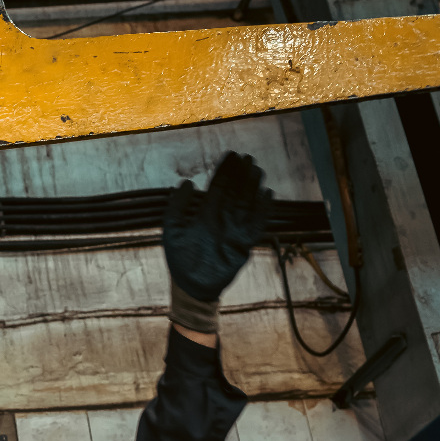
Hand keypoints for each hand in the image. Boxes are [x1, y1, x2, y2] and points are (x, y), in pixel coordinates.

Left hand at [163, 152, 271, 302]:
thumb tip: (185, 182)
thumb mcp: (172, 230)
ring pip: (246, 204)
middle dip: (241, 175)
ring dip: (252, 187)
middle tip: (248, 157)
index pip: (218, 188)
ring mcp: (234, 230)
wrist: (191, 286)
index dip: (224, 171)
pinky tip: (267, 194)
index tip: (232, 155)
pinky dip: (262, 209)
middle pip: (235, 192)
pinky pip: (256, 223)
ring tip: (256, 170)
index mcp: (205, 214)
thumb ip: (176, 207)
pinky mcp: (244, 243)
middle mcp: (222, 219)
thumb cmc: (180, 258)